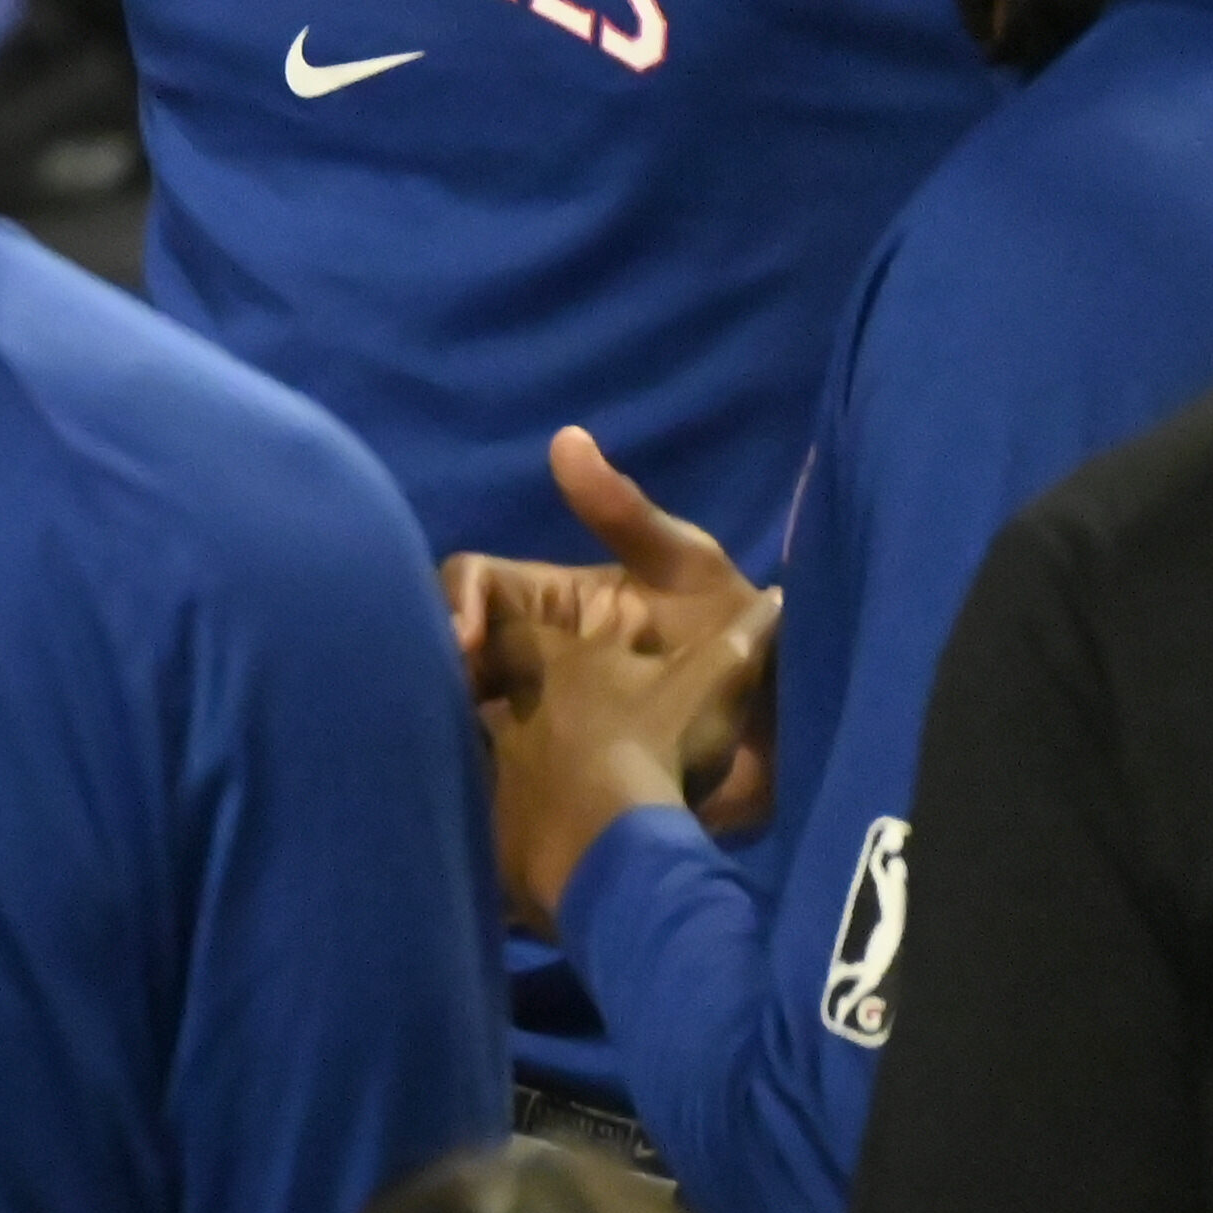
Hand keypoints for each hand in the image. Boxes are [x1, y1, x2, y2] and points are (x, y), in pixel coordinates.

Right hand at [459, 424, 782, 915]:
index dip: (455, 601)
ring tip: (454, 736)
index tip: (465, 641)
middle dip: (435, 662)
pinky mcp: (540, 776)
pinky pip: (482, 763)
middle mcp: (525, 655)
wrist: (777, 747)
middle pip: (446, 644)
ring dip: (442, 711)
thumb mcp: (687, 568)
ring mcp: (528, 716)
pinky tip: (474, 770)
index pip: (472, 583)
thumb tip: (564, 436)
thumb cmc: (733, 645)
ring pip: (451, 703)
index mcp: (547, 606)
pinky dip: (465, 760)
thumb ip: (624, 512)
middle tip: (455, 695)